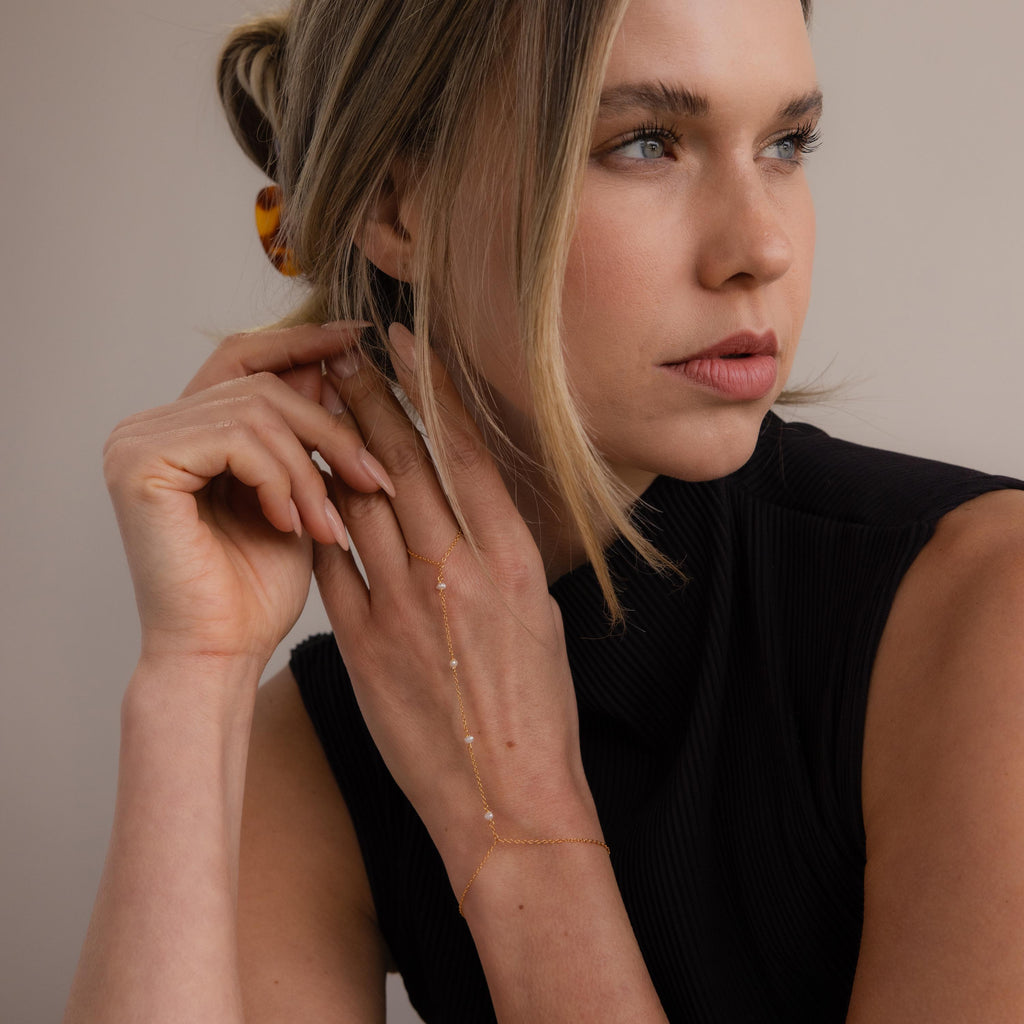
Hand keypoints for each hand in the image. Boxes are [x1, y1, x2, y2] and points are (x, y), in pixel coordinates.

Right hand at [103, 323, 391, 676]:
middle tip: (375, 478)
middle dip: (331, 429)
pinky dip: (280, 479)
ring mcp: (137, 441)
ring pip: (258, 411)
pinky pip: (238, 439)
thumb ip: (305, 436)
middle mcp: (151, 424)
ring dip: (312, 468)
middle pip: (261, 383)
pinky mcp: (139, 464)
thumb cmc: (258, 587)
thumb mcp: (299, 495)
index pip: (245, 357)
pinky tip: (291, 524)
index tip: (358, 338)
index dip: (303, 342)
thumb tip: (337, 373)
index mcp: (184, 427)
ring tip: (330, 524)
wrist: (220, 654)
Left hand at [312, 325, 598, 889]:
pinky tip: (302, 485)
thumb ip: (500, 557)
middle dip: (369, 401)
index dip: (432, 391)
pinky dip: (318, 517)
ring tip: (314, 406)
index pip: (466, 453)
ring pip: (358, 503)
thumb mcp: (540, 617)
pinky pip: (332, 563)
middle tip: (342, 357)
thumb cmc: (535, 712)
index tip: (406, 349)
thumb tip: (469, 511)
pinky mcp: (361, 643)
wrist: (505, 799)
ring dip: (334, 448)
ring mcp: (403, 607)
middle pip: (402, 465)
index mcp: (514, 562)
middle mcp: (458, 572)